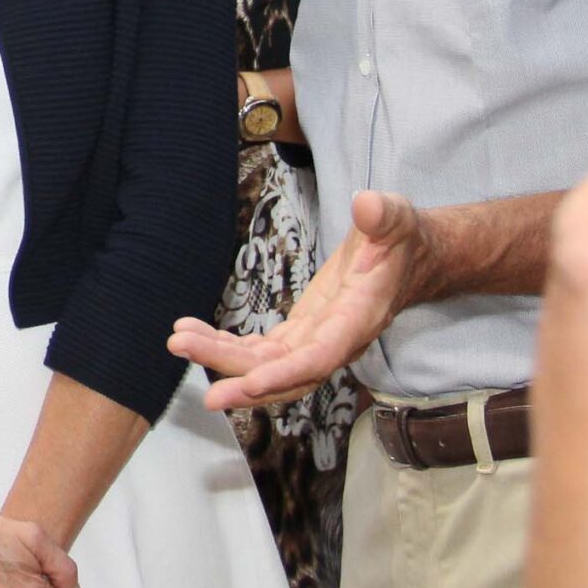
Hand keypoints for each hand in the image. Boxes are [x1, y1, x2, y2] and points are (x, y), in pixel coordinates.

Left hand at [170, 187, 428, 409]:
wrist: (409, 258)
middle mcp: (336, 340)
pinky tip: (195, 333)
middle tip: (196, 374)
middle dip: (239, 373)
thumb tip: (367, 205)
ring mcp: (316, 339)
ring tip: (179, 341)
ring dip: (222, 357)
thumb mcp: (397, 218)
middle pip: (284, 370)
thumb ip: (383, 216)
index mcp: (359, 318)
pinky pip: (261, 350)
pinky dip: (227, 344)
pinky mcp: (302, 332)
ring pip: (266, 363)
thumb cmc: (401, 239)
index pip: (320, 356)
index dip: (286, 373)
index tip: (250, 383)